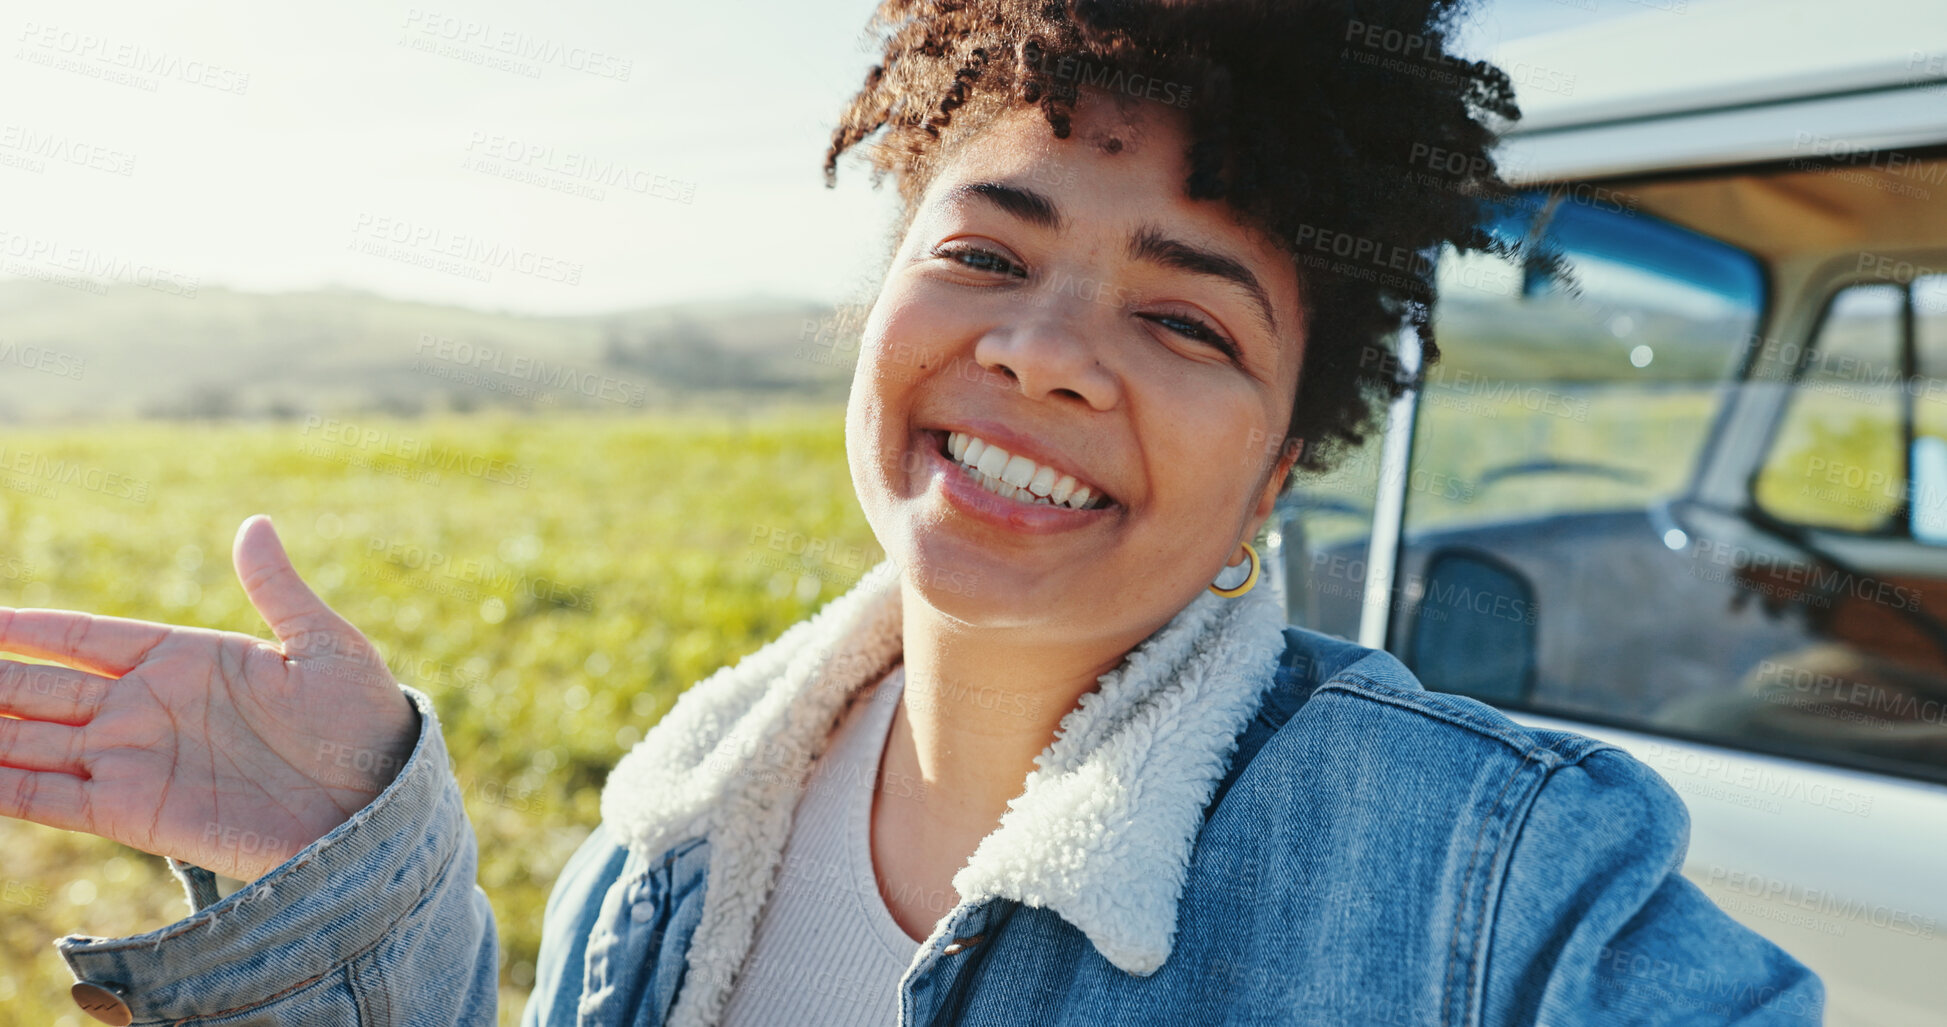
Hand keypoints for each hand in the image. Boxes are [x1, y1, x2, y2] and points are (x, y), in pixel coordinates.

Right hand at [0, 515, 419, 882]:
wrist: (382, 807)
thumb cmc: (365, 722)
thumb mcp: (326, 645)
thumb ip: (278, 590)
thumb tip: (254, 526)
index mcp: (185, 660)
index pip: (84, 637)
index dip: (26, 627)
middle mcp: (147, 709)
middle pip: (40, 687)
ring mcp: (136, 761)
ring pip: (30, 739)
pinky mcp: (135, 813)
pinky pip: (49, 798)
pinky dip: (1, 784)